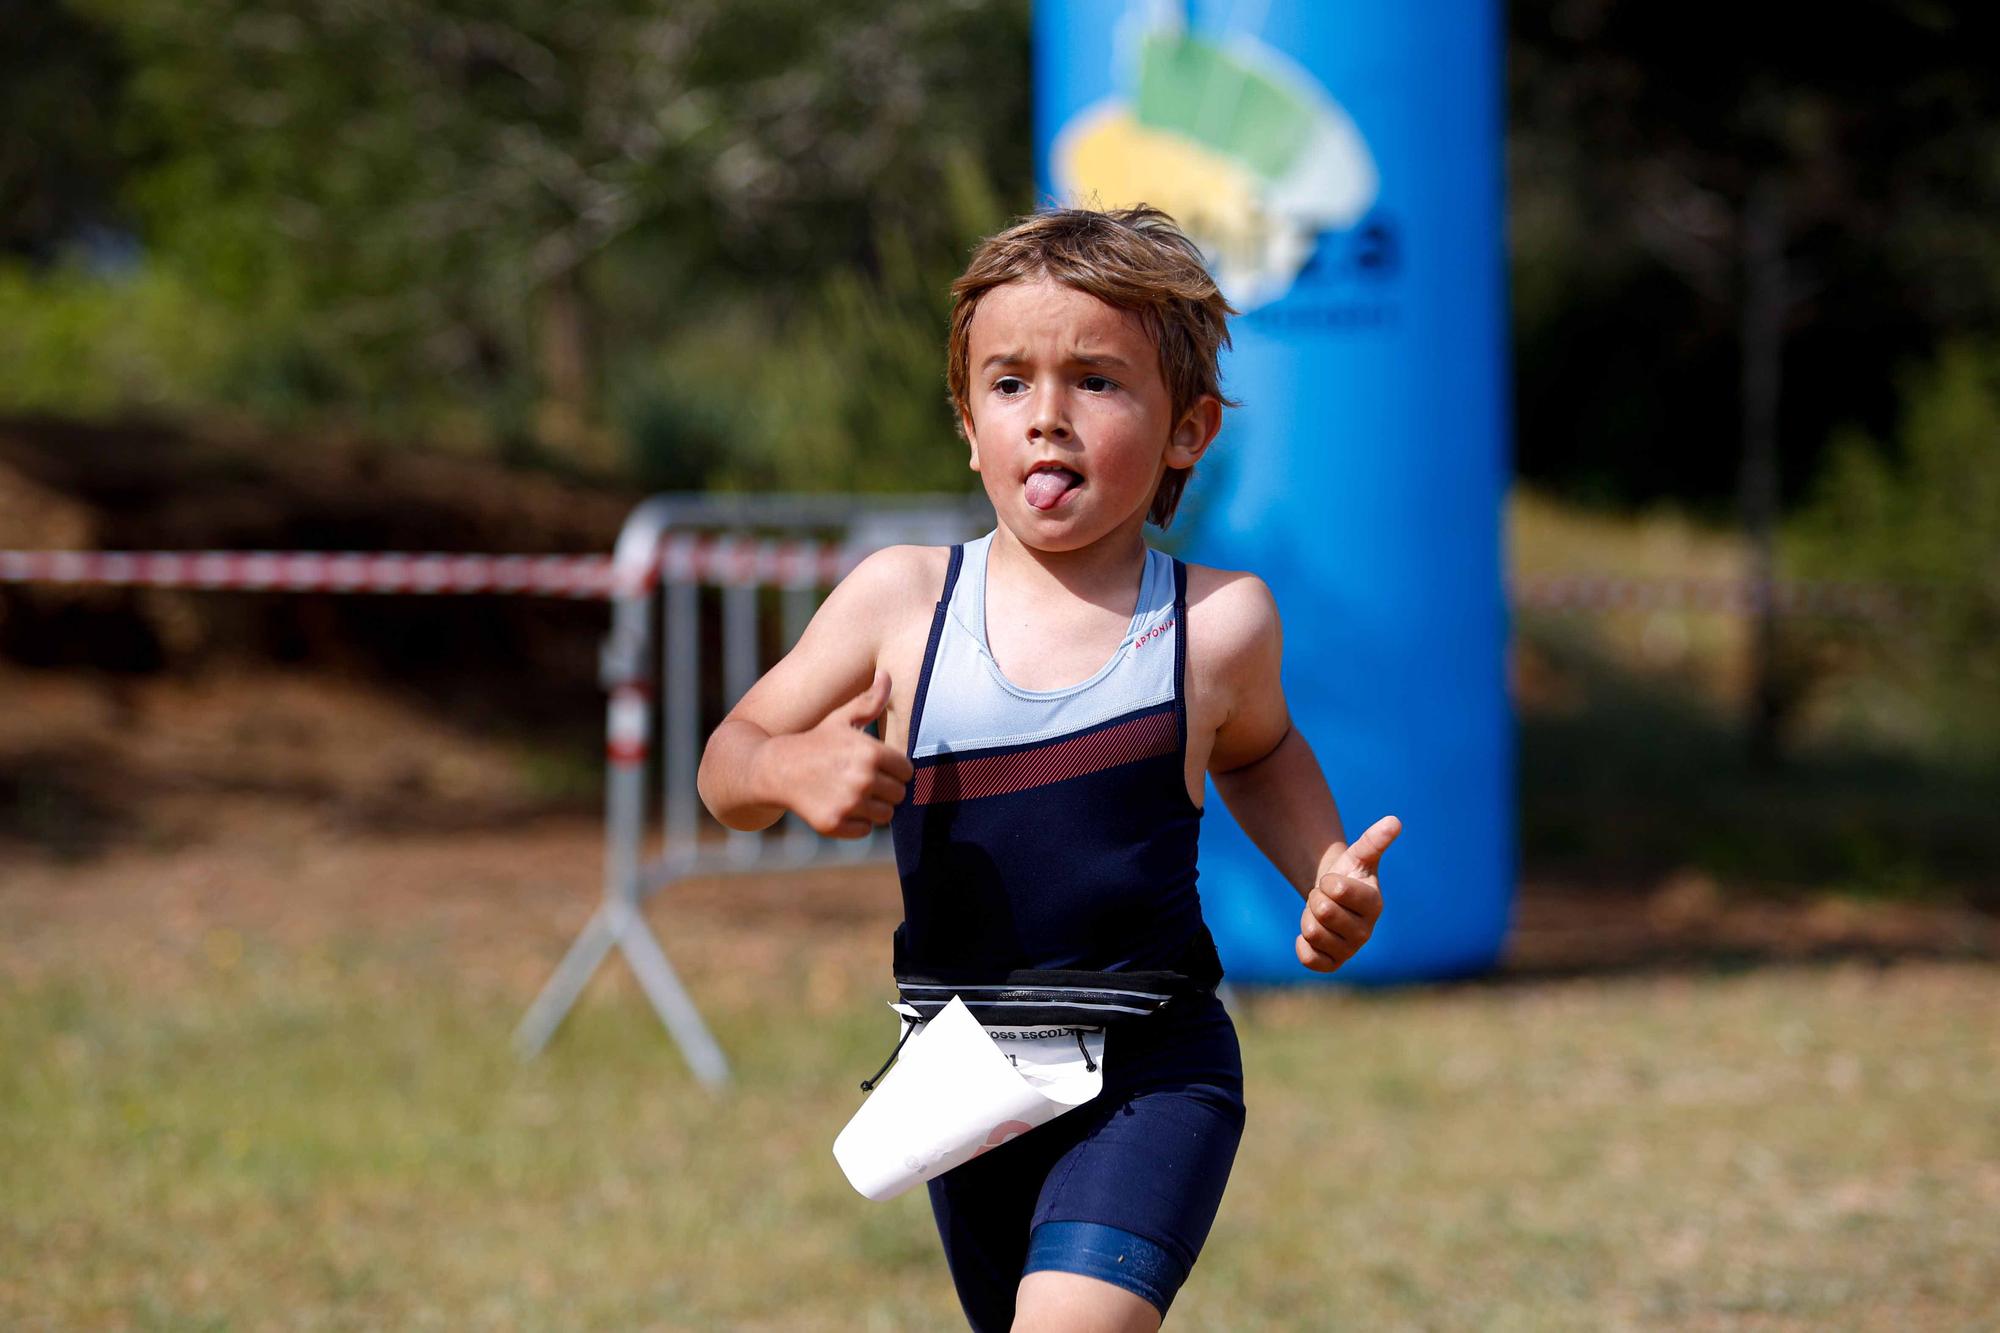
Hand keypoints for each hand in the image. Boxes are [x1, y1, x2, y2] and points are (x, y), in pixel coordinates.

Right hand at [757, 670, 914, 838]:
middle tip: (862, 781)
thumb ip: (870, 701)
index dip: (894, 770)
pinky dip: (855, 823)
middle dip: (885, 790)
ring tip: (852, 793)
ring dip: (872, 808)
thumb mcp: (841, 719)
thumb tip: (887, 675)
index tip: (876, 766)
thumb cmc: (814, 741)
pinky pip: (864, 831)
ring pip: (885, 816)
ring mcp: (848, 803)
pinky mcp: (834, 824)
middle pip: (899, 795)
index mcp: (871, 752)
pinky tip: (839, 806)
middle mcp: (863, 779)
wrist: (775, 769)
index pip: (907, 772)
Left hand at [1295, 815, 1398, 972]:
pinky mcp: (1333, 964)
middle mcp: (1366, 932)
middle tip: (1325, 898)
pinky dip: (1302, 944)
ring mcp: (1349, 950)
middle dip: (1315, 899)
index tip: (1334, 882)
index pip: (1336, 889)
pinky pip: (1308, 959)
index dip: (1326, 881)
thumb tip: (1394, 822)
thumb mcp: (1358, 855)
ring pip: (1311, 932)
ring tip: (1321, 914)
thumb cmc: (1348, 874)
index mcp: (1374, 904)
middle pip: (1322, 911)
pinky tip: (1312, 935)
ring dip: (1308, 918)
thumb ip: (1374, 840)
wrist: (1332, 898)